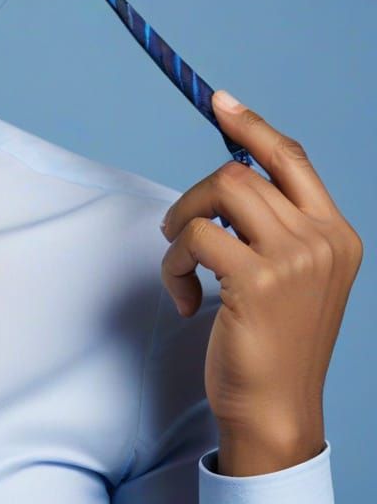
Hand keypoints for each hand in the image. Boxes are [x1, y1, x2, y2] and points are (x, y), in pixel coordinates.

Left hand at [159, 89, 362, 475]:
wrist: (274, 408)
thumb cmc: (271, 338)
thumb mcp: (289, 274)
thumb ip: (273, 224)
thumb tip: (229, 170)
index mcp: (337, 234)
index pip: (293, 158)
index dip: (252, 125)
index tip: (220, 101)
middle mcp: (323, 241)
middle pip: (241, 172)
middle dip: (197, 196)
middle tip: (179, 232)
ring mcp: (295, 260)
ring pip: (217, 192)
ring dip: (181, 224)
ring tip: (180, 263)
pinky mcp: (258, 281)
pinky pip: (193, 238)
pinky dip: (172, 263)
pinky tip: (183, 297)